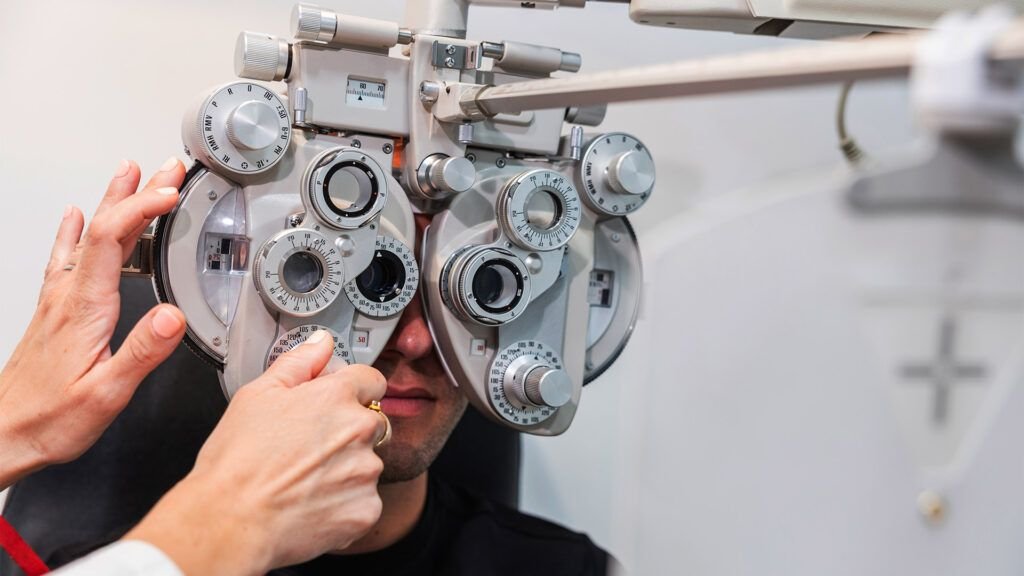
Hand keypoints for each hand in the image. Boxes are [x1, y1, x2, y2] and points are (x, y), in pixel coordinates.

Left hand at [0, 158, 186, 488]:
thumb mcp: (106, 394)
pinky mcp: (54, 309)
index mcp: (84, 308)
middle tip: (164, 168)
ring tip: (130, 173)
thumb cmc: (50, 419)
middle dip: (137, 192)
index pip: (112, 238)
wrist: (3, 432)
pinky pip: (67, 255)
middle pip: (102, 226)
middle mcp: (67, 295)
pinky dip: (77, 228)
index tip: (171, 192)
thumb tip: (172, 316)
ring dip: (111, 200)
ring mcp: (58, 299)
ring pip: (86, 235)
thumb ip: (141, 352)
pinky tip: (76, 216)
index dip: (142, 208)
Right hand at [127, 332, 387, 575]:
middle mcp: (358, 431)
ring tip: (305, 481)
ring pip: (368, 464)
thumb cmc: (237, 461)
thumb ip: (298, 363)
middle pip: (372, 423)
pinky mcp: (365, 510)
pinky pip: (365, 502)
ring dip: (348, 470)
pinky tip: (313, 505)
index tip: (335, 405)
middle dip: (349, 432)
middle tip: (310, 449)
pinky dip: (345, 505)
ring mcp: (365, 472)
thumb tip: (321, 342)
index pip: (372, 380)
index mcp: (336, 397)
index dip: (352, 391)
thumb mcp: (257, 395)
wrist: (230, 522)